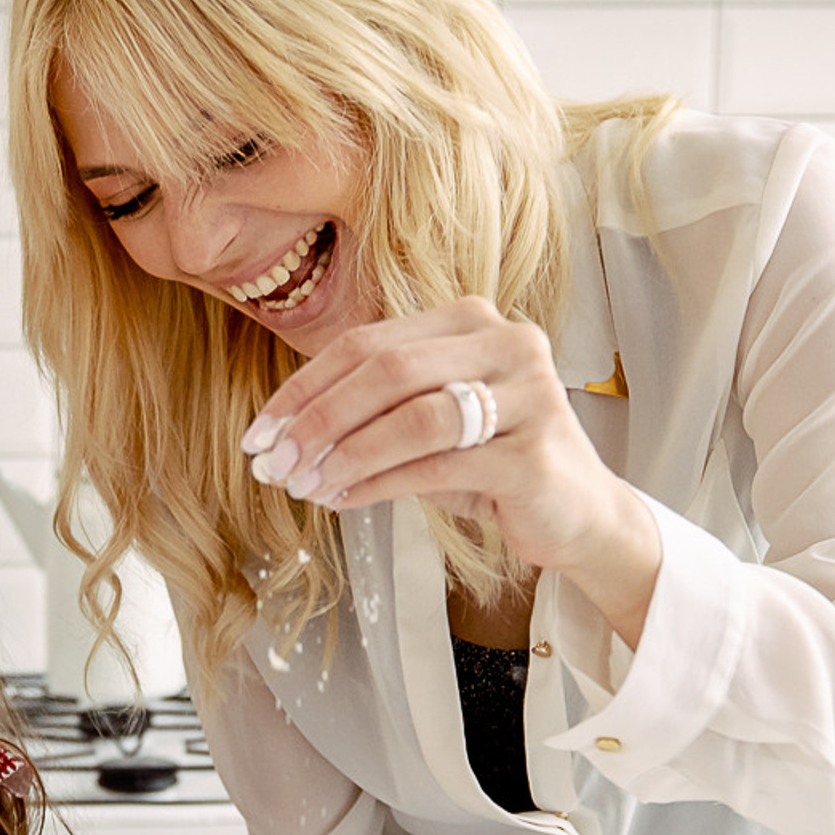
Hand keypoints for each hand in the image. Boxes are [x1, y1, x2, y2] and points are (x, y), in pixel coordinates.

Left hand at [243, 296, 662, 643]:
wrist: (575, 513)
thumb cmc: (492, 463)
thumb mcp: (426, 425)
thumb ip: (369, 413)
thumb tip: (282, 439)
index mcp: (471, 320)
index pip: (367, 343)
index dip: (304, 388)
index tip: (260, 433)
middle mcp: (507, 342)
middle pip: (387, 370)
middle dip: (318, 420)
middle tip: (275, 464)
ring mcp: (530, 393)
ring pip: (412, 416)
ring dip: (346, 454)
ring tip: (306, 486)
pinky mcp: (535, 452)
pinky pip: (437, 465)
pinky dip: (379, 484)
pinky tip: (345, 500)